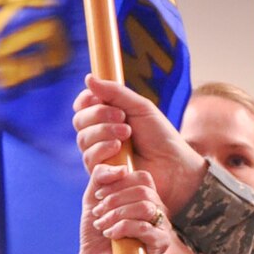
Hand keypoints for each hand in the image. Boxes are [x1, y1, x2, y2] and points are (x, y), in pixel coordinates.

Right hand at [73, 76, 207, 217]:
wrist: (173, 164)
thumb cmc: (159, 135)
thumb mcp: (140, 107)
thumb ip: (115, 93)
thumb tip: (88, 78)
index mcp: (106, 118)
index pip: (82, 106)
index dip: (85, 100)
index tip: (97, 98)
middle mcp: (99, 136)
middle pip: (80, 121)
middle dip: (99, 116)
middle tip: (124, 119)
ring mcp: (99, 155)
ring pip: (83, 140)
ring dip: (104, 133)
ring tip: (127, 135)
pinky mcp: (103, 174)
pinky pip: (90, 161)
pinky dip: (103, 152)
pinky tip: (119, 150)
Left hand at [74, 168, 171, 253]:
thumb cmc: (97, 233)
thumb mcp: (93, 199)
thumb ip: (101, 176)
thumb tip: (121, 168)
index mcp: (144, 197)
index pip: (142, 177)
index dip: (118, 182)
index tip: (98, 196)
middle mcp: (156, 209)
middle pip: (143, 190)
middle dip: (114, 200)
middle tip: (98, 213)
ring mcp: (161, 226)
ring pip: (145, 206)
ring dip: (117, 214)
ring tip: (102, 225)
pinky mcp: (160, 244)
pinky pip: (145, 227)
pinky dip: (123, 228)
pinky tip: (110, 235)